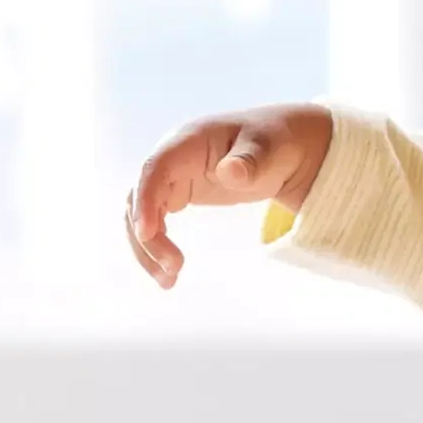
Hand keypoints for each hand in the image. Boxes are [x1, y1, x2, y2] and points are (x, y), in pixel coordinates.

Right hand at [125, 106, 332, 288]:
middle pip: (139, 196)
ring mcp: (171, 177)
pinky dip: (158, 245)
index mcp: (187, 141)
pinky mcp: (177, 194)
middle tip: (173, 269)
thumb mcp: (268, 150)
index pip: (155, 169)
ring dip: (148, 247)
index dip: (146, 199)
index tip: (147, 233)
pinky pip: (155, 220)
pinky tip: (169, 272)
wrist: (283, 148)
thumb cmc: (275, 144)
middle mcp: (171, 158)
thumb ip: (250, 161)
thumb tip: (230, 172)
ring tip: (168, 282)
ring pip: (141, 213)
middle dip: (148, 235)